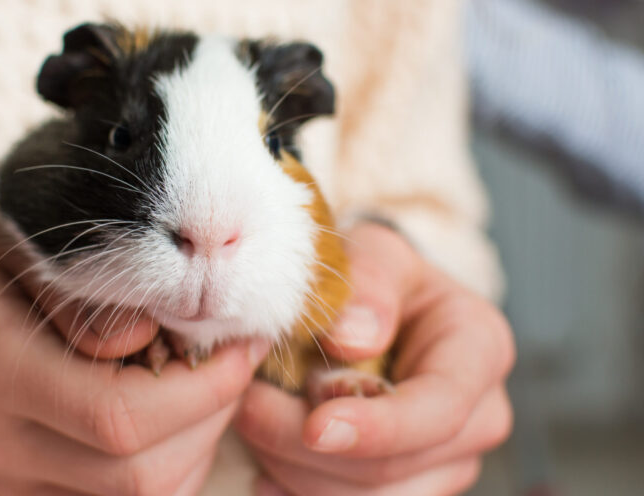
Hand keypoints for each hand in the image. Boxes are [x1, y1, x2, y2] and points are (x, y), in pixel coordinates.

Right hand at [0, 207, 268, 494]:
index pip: (118, 418)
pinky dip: (175, 461)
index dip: (203, 391)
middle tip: (234, 358)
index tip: (243, 343)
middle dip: (213, 416)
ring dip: (200, 442)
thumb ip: (87, 286)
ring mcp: (10, 478)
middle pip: (140, 474)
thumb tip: (152, 338)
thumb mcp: (34, 238)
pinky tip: (176, 411)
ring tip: (205, 380)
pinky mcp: (28, 492)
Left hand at [235, 223, 514, 495]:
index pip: (438, 408)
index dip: (377, 427)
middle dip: (307, 446)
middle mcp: (478, 417)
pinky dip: (298, 491)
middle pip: (393, 466)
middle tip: (246, 406)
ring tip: (253, 422)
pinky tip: (267, 468)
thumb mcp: (377, 253)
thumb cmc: (381, 278)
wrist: (387, 307)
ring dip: (295, 469)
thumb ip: (369, 282)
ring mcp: (449, 462)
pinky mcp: (413, 485)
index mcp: (480, 350)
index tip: (314, 428)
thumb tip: (350, 339)